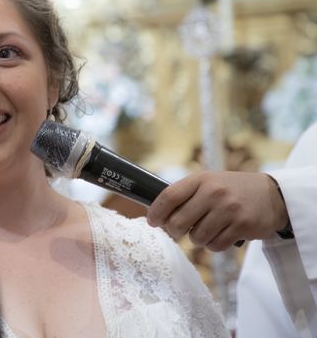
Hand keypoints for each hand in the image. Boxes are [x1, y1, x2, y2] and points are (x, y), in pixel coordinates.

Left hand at [146, 171, 288, 251]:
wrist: (272, 194)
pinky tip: (221, 234)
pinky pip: (215, 245)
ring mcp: (229, 210)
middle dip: (174, 231)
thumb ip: (186, 195)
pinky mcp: (242, 226)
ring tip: (206, 229)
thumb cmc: (232, 190)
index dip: (156, 212)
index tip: (152, 221)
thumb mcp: (209, 182)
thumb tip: (158, 214)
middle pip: (178, 222)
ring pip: (197, 238)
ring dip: (197, 239)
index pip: (169, 196)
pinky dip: (214, 245)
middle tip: (178, 230)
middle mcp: (214, 193)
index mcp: (201, 179)